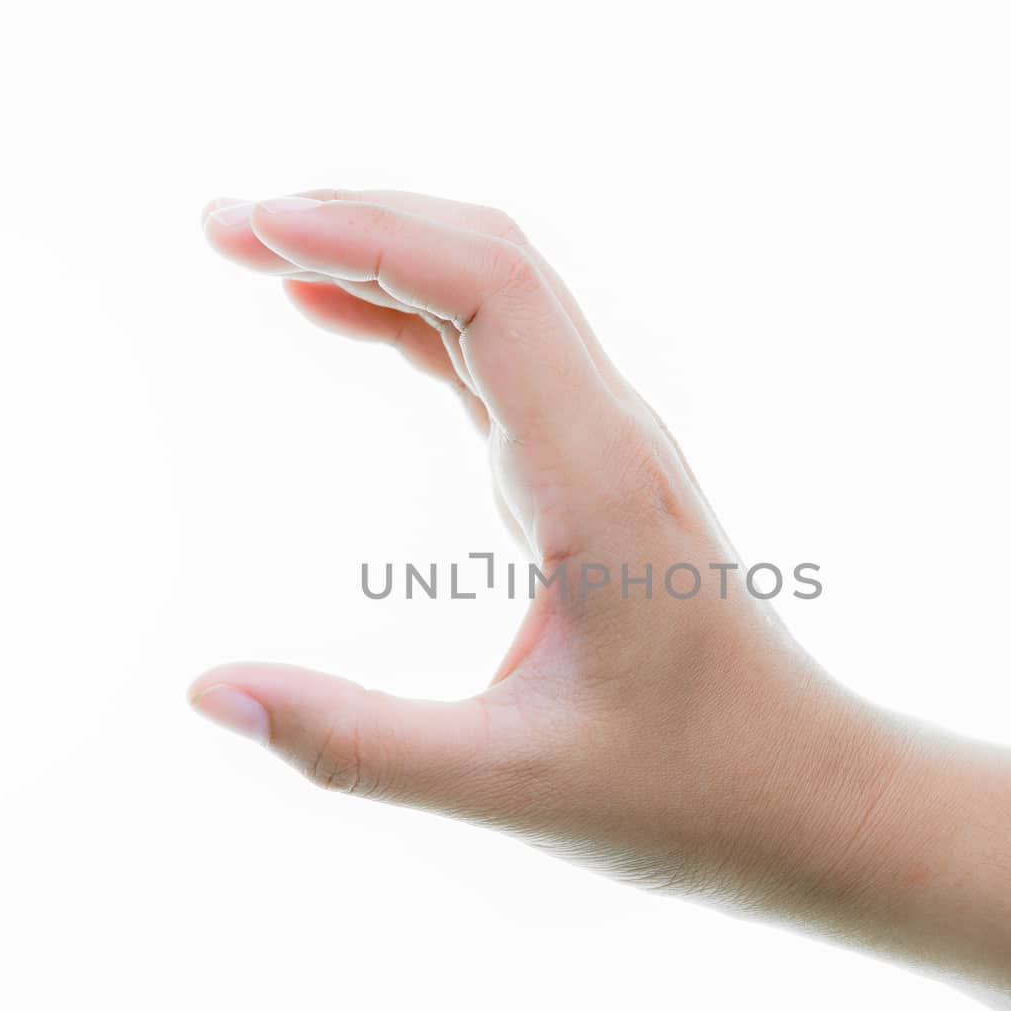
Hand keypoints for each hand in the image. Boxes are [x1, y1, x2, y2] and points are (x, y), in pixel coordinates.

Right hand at [191, 189, 909, 911]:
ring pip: (497, 294)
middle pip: (491, 260)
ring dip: (383, 254)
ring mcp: (605, 447)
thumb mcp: (509, 784)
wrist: (806, 789)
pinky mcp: (590, 472)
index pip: (491, 292)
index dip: (370, 238)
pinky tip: (335, 315)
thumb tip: (203, 694)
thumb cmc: (684, 791)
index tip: (256, 229)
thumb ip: (354, 745)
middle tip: (222, 225)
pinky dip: (411, 317)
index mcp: (598, 482)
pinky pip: (496, 355)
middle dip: (359, 220)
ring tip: (254, 246)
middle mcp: (610, 437)